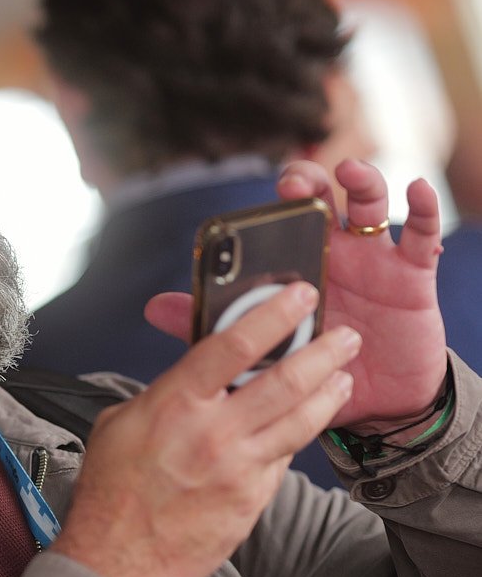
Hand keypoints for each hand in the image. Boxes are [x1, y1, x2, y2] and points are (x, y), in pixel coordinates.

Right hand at [53, 285, 358, 576]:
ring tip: (342, 378)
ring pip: (301, 421)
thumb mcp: (120, 424)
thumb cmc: (110, 494)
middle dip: (324, 352)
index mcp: (174, 404)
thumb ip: (164, 394)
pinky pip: (283, 460)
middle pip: (286, 380)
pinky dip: (293, 439)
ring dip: (329, 394)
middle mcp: (212, 433)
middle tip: (344, 336)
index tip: (300, 296)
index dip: (274, 313)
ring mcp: (237, 469)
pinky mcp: (251, 501)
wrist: (115, 562)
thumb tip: (194, 376)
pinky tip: (301, 427)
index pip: (235, 344)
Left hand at [144, 158, 446, 431]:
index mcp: (300, 262)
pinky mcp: (412, 275)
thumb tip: (153, 307)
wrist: (373, 404)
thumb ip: (215, 324)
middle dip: (311, 181)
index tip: (270, 189)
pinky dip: (423, 210)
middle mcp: (336, 250)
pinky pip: (422, 235)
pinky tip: (418, 192)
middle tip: (295, 184)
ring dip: (363, 182)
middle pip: (325, 199)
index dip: (282, 196)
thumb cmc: (316, 366)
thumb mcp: (267, 349)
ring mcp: (376, 258)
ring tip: (351, 173)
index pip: (288, 215)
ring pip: (371, 205)